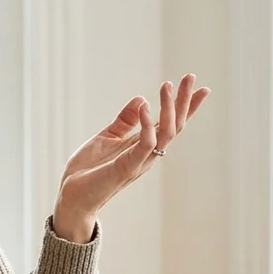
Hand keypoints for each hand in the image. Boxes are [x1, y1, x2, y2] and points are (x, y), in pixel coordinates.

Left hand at [52, 73, 209, 240]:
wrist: (72, 197)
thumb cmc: (88, 170)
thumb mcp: (107, 137)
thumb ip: (125, 121)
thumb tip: (142, 99)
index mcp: (143, 146)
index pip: (170, 123)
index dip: (185, 106)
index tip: (200, 87)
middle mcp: (147, 154)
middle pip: (174, 125)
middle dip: (183, 101)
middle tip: (190, 77)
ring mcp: (139, 161)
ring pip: (166, 133)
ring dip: (169, 108)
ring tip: (168, 85)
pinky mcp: (127, 167)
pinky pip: (145, 145)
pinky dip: (147, 125)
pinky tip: (146, 106)